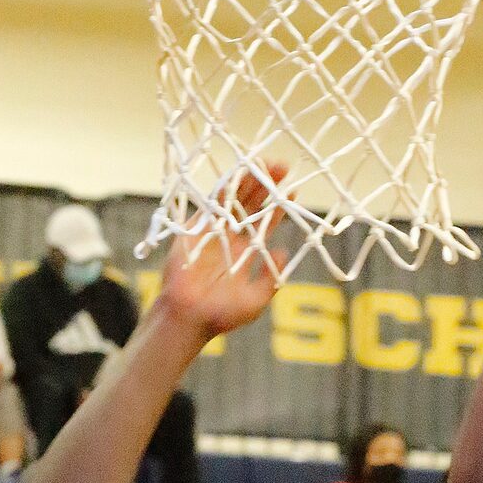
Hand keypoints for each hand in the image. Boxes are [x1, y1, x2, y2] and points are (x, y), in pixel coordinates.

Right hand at [159, 163, 290, 338]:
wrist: (189, 318)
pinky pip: (210, 203)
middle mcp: (230, 236)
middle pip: (251, 204)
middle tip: (282, 168)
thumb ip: (271, 278)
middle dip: (266, 185)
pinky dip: (223, 188)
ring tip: (264, 164)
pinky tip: (237, 173)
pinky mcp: (195, 228)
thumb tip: (285, 252)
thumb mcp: (256, 300)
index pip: (265, 222)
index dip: (279, 206)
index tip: (293, 190)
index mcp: (245, 250)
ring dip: (248, 180)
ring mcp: (212, 230)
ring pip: (233, 198)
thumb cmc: (222, 315)